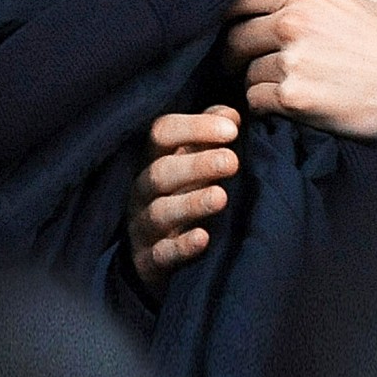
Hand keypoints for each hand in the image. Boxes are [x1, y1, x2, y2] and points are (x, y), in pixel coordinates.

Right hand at [128, 105, 239, 294]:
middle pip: (160, 172)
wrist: (161, 257)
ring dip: (190, 203)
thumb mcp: (195, 161)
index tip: (233, 129)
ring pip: (158, 212)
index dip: (194, 127)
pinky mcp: (148, 261)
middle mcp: (143, 190)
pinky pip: (161, 254)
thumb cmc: (185, 195)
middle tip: (232, 162)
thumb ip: (211, 135)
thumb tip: (232, 115)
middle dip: (197, 165)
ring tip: (221, 197)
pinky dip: (181, 247)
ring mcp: (143, 227)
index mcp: (155, 159)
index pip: (162, 132)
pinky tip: (203, 238)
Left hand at [224, 0, 376, 140]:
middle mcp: (293, 20)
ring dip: (260, 80)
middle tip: (257, 63)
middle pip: (235, 36)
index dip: (236, 14)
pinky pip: (255, 100)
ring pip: (245, 72)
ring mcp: (291, 60)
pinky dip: (268, 105)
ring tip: (289, 85)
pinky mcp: (292, 97)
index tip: (240, 27)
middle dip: (242, 52)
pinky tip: (294, 103)